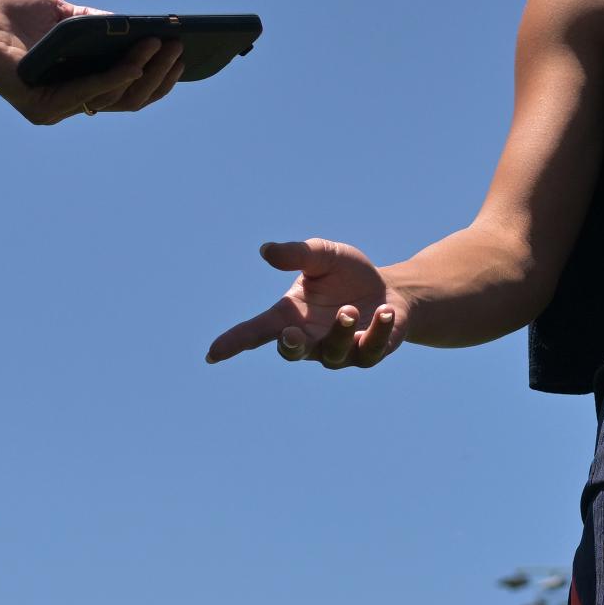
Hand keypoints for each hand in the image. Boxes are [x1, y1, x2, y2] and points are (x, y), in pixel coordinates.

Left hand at [0, 0, 183, 124]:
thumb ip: (103, 26)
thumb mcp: (68, 15)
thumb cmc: (8, 12)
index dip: (160, 77)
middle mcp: (67, 102)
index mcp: (77, 84)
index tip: (185, 55)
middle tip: (181, 50)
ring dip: (144, 73)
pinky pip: (87, 94)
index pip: (129, 90)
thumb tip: (146, 30)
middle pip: (130, 99)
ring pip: (114, 98)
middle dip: (161, 76)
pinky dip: (115, 78)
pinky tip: (134, 60)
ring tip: (163, 47)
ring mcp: (54, 108)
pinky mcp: (38, 107)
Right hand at [206, 239, 410, 368]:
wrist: (390, 289)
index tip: (213, 353)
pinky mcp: (369, 354)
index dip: (234, 342)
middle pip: (292, 352)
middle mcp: (310, 339)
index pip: (256, 332)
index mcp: (290, 317)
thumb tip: (265, 250)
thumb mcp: (323, 256)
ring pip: (333, 352)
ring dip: (340, 331)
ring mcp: (339, 351)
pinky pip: (370, 349)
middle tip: (290, 333)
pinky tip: (384, 312)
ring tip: (351, 309)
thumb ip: (296, 254)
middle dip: (289, 346)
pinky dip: (377, 330)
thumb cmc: (347, 274)